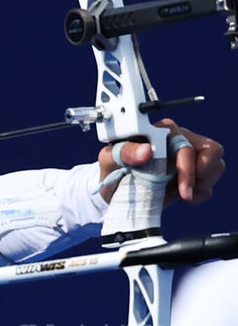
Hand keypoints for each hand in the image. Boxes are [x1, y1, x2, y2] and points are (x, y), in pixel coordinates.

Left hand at [97, 118, 224, 205]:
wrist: (113, 190)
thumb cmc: (112, 169)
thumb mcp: (110, 159)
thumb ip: (125, 152)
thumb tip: (147, 150)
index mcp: (159, 131)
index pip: (184, 141)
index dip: (185, 165)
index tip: (177, 185)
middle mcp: (178, 139)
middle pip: (210, 151)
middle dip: (196, 176)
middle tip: (182, 193)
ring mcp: (188, 156)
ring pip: (216, 165)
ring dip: (199, 185)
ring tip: (175, 191)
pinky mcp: (193, 174)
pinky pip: (209, 184)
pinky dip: (197, 195)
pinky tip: (177, 195)